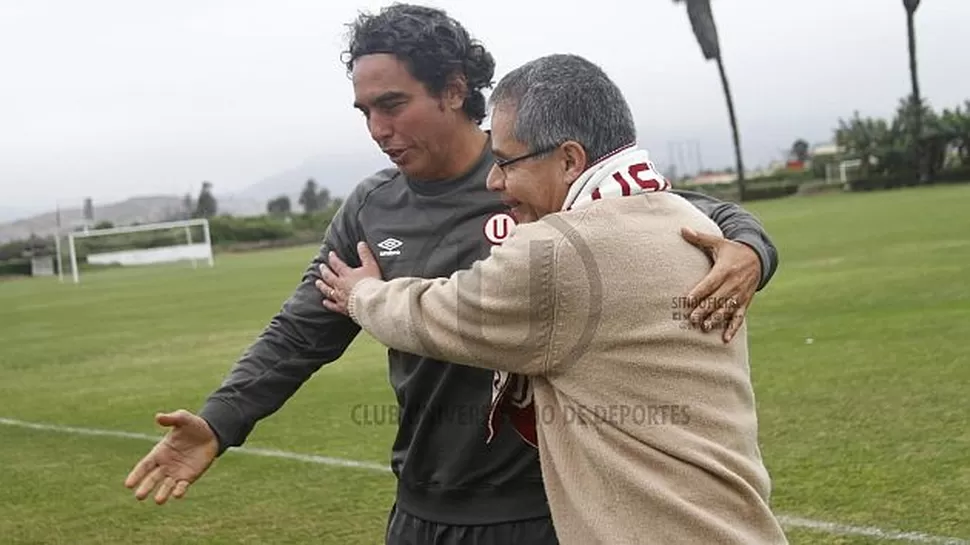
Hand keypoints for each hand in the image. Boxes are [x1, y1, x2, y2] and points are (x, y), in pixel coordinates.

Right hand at [124, 410, 218, 504]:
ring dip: (162, 493)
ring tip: (158, 500)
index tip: (128, 484)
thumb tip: (158, 417)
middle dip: (146, 487)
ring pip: (166, 485)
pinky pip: (182, 486)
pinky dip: (179, 491)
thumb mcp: (183, 419)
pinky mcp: (188, 477)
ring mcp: (176, 472)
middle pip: (152, 478)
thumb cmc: (193, 426)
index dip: (136, 474)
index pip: (144, 465)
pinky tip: (177, 494)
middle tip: (139, 496)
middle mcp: (165, 465)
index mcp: (159, 452)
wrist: (211, 434)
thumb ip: (171, 419)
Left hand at [316, 241, 381, 315]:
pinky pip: (332, 305)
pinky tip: (324, 301)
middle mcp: (340, 285)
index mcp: (346, 274)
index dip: (333, 258)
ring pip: (327, 290)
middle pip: (329, 276)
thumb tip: (360, 243)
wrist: (371, 301)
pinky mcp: (342, 307)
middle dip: (324, 270)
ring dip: (322, 285)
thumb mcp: (371, 266)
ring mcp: (340, 297)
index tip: (330, 254)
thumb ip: (365, 254)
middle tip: (321, 266)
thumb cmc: (372, 283)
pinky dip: (328, 303)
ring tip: (317, 282)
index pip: (336, 264)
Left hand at [680, 227, 761, 342]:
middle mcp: (734, 283)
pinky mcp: (745, 303)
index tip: (688, 301)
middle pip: (717, 299)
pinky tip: (725, 339)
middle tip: (692, 319)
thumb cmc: (731, 250)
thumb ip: (700, 238)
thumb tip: (682, 228)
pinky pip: (739, 317)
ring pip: (727, 309)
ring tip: (704, 328)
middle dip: (705, 309)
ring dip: (716, 319)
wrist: (758, 258)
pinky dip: (733, 329)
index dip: (699, 292)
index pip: (710, 283)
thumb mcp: (718, 242)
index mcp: (725, 269)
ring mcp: (740, 295)